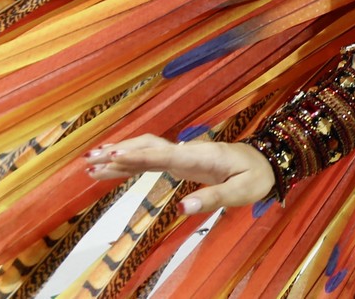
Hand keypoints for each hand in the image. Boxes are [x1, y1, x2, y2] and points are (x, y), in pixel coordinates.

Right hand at [84, 134, 274, 213]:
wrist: (264, 162)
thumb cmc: (255, 177)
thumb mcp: (242, 192)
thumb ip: (214, 198)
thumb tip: (183, 207)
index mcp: (202, 155)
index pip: (165, 154)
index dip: (139, 155)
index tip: (113, 155)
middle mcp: (188, 151)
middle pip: (149, 146)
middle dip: (120, 152)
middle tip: (90, 160)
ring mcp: (182, 155)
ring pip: (146, 151)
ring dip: (119, 156)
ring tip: (89, 164)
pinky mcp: (180, 162)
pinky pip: (151, 160)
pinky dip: (130, 162)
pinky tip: (110, 168)